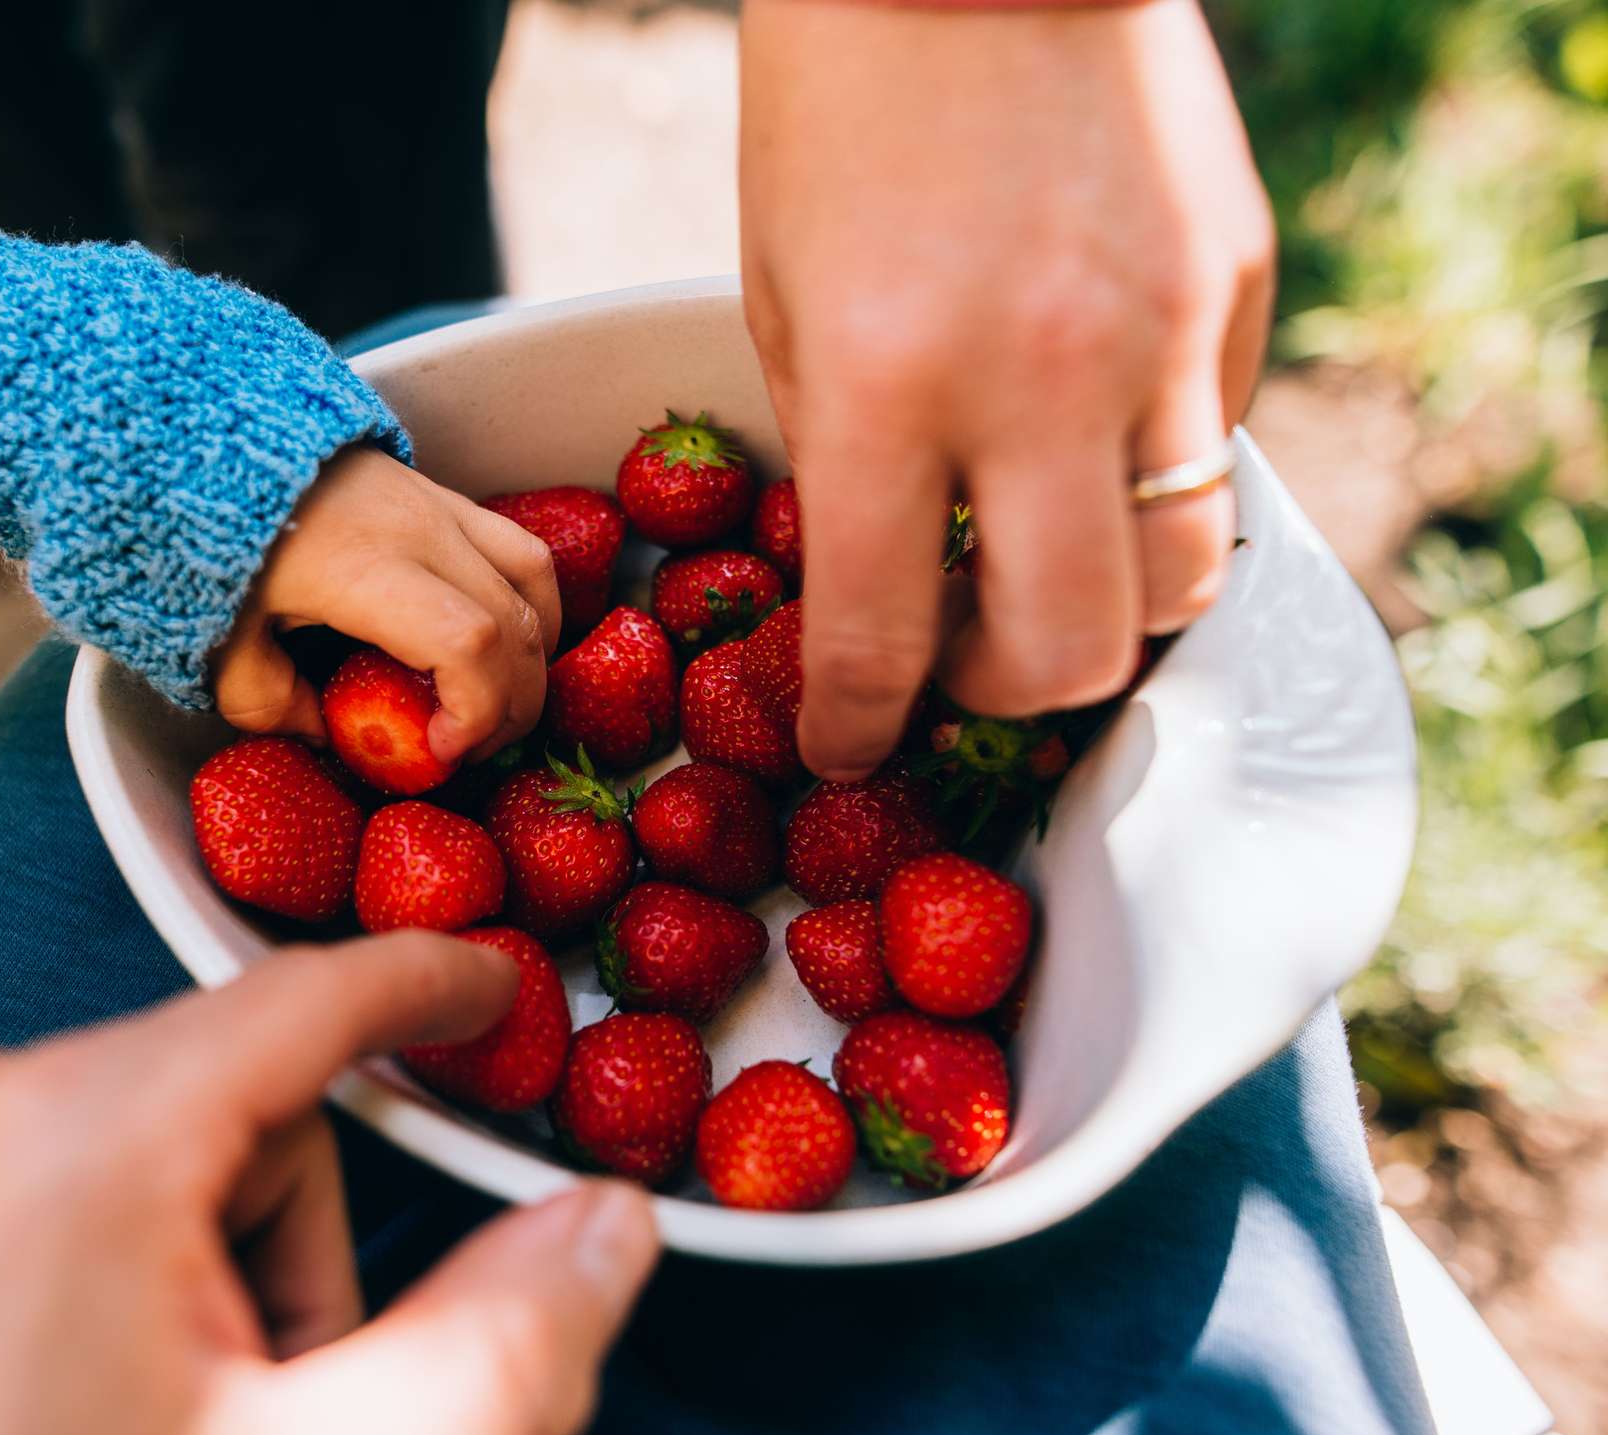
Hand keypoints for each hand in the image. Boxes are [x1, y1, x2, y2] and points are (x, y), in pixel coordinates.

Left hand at [0, 933, 659, 1434]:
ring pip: (143, 1151)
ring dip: (206, 1276)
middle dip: (295, 1243)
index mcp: (87, 1131)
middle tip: (278, 1409)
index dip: (429, 984)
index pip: (308, 997)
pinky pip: (48, 1190)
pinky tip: (87, 1423)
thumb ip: (493, 1355)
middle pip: (234, 1102)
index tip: (497, 987)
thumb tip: (611, 1226)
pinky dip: (116, 1278)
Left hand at [214, 448, 562, 762]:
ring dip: (533, 656)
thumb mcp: (220, 642)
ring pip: (532, 582)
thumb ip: (269, 703)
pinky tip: (506, 647)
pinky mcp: (441, 493)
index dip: (476, 711)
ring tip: (498, 705)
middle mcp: (418, 530)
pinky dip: (530, 606)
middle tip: (469, 751)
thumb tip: (327, 735)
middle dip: (510, 705)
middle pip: (514, 625)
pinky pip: (519, 550)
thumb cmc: (208, 540)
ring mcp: (437, 504)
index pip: (466, 641)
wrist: (209, 439)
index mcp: (362, 568)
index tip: (441, 751)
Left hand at [740, 0, 1274, 774]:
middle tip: (952, 665)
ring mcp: (1161, 333)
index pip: (881, 636)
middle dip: (999, 698)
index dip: (855, 725)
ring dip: (1106, 616)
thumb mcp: (779, 291)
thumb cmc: (839, 102)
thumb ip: (838, 449)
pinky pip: (1219, 451)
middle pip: (1070, 655)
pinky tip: (1092, 444)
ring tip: (1037, 575)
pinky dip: (1156, 486)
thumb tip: (883, 572)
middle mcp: (1039, 380)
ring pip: (1183, 581)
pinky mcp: (1238, 285)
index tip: (846, 749)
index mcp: (886, 384)